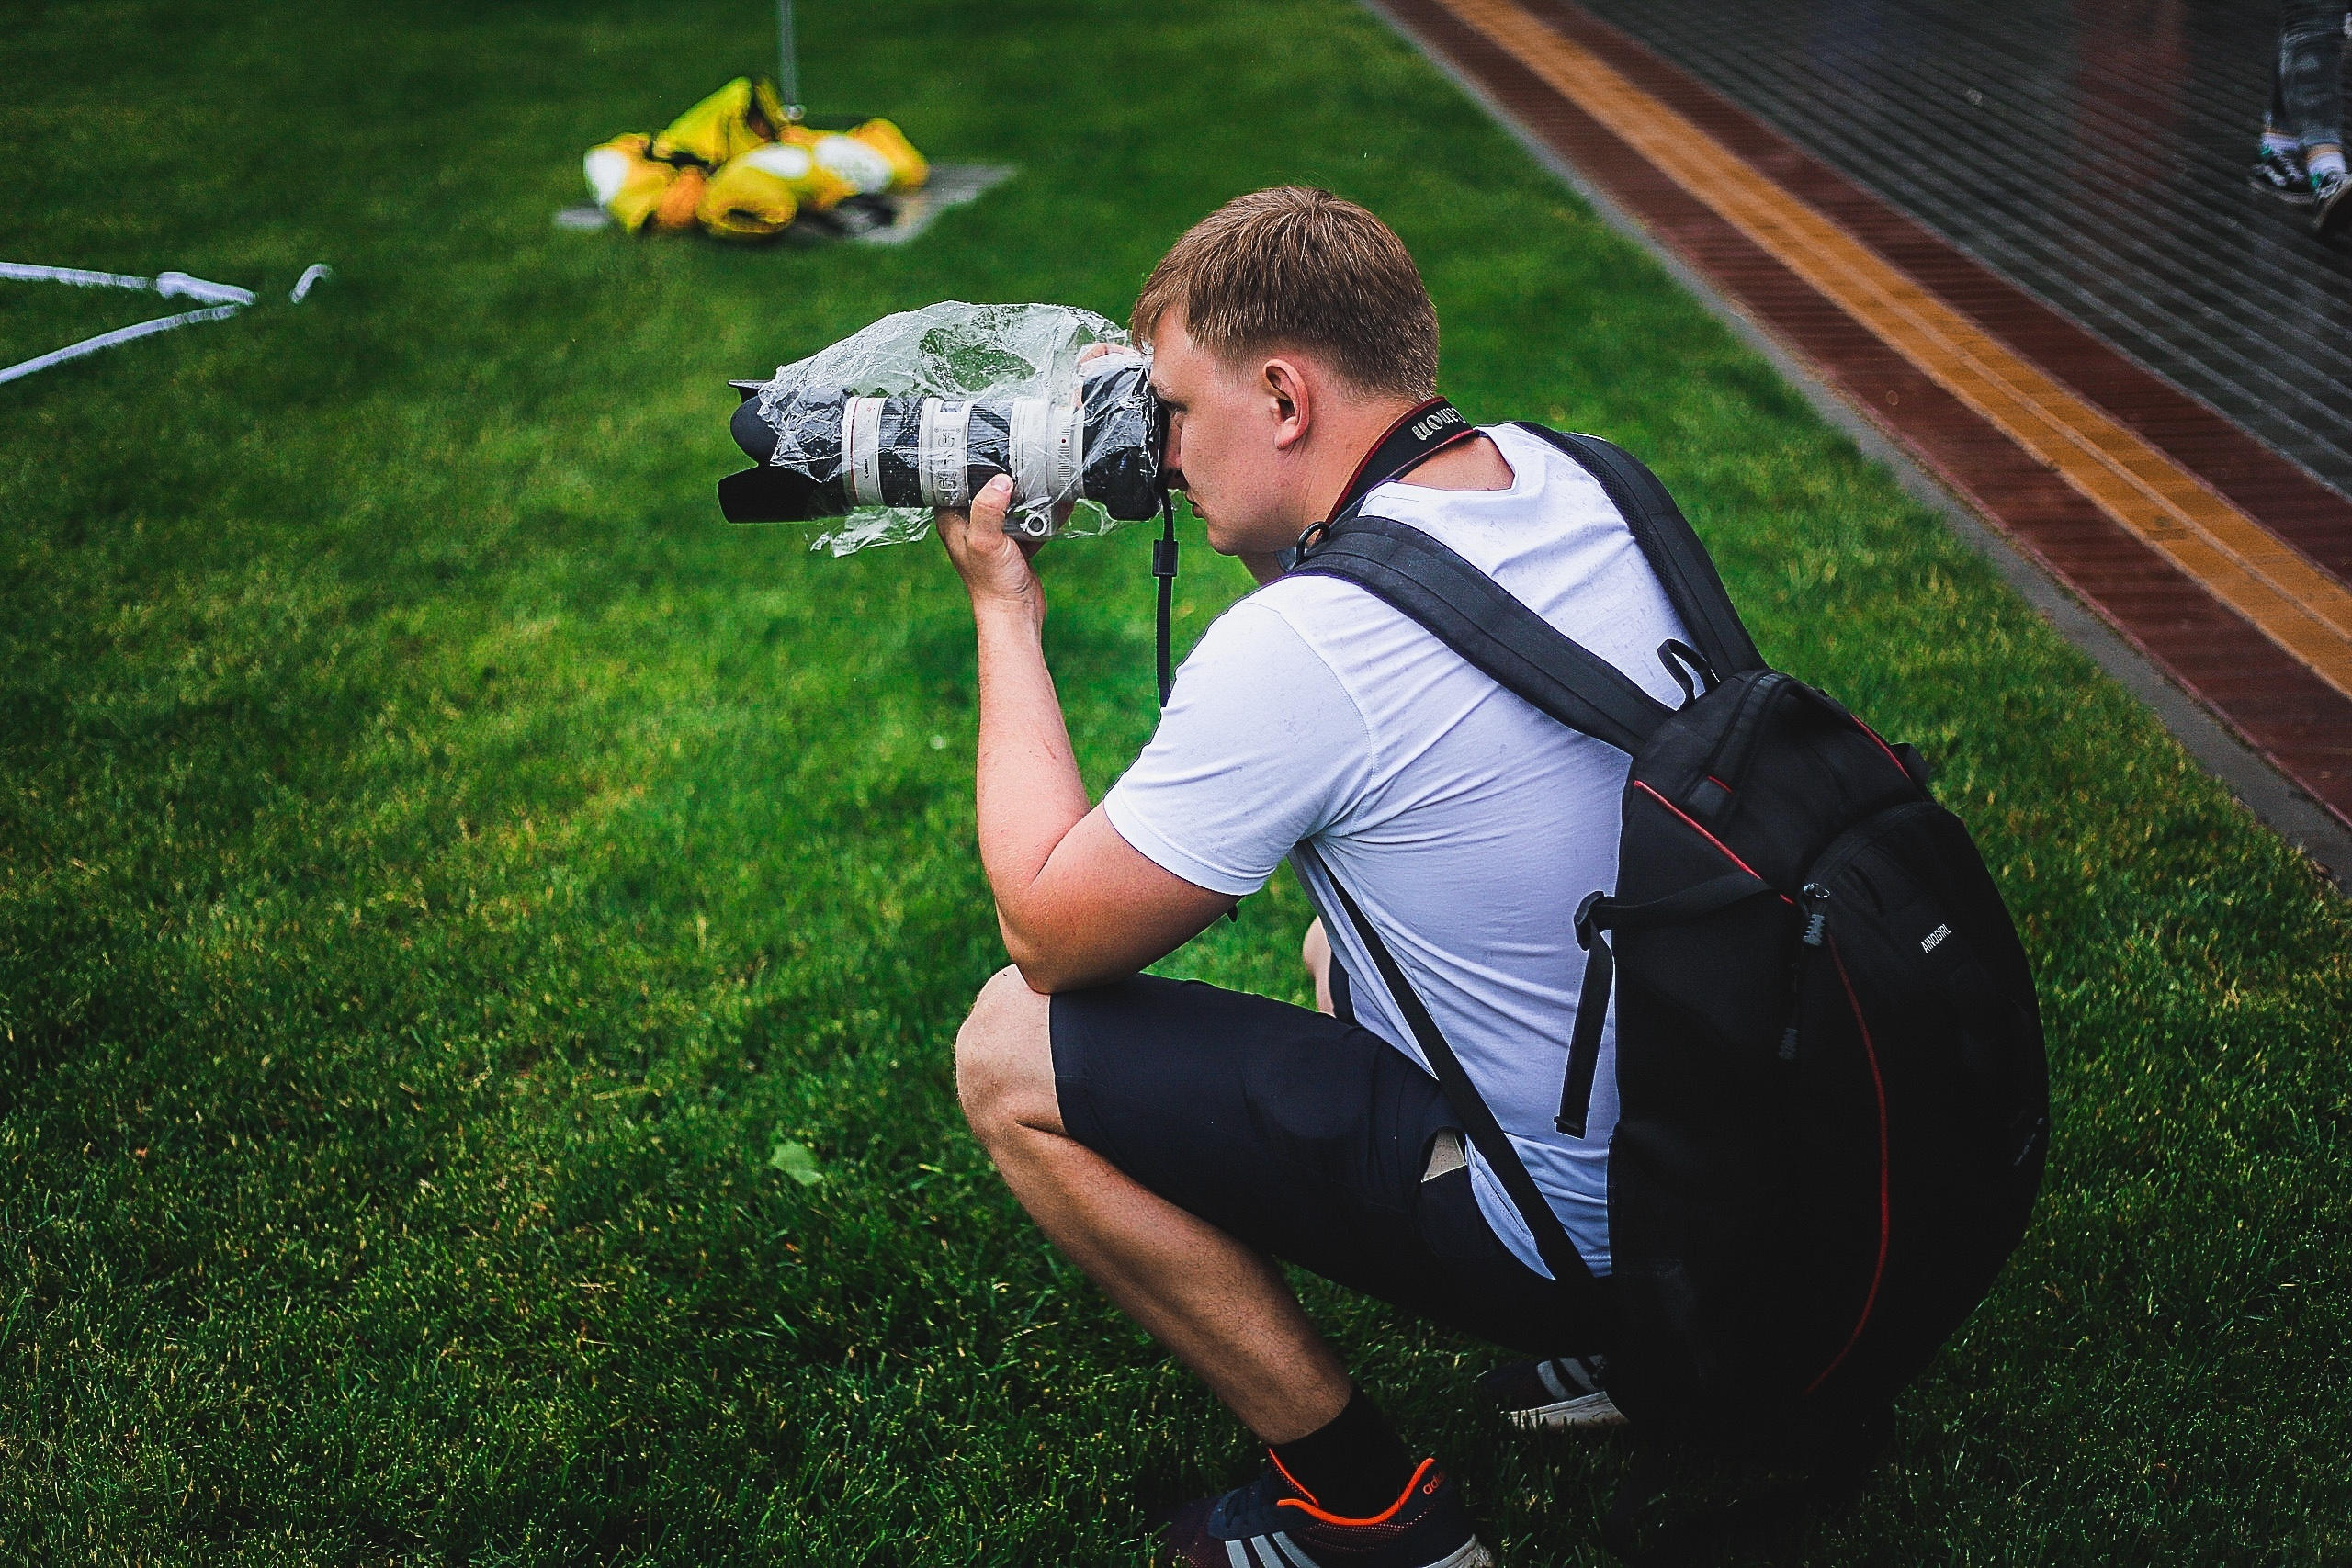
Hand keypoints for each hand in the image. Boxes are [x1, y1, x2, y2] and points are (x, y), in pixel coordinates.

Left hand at [937, 474, 1045, 628]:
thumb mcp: (986, 540)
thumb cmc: (993, 583)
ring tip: (1040, 478)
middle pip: (985, 491)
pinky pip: (1028, 522)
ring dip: (1026, 496)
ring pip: (1009, 505)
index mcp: (953, 522)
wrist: (1016, 614)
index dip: (965, 467)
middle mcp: (970, 527)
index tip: (983, 450)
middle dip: (1003, 477)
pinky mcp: (1014, 545)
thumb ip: (989, 508)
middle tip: (1019, 459)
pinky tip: (1056, 505)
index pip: (953, 484)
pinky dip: (1041, 515)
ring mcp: (993, 536)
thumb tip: (1001, 481)